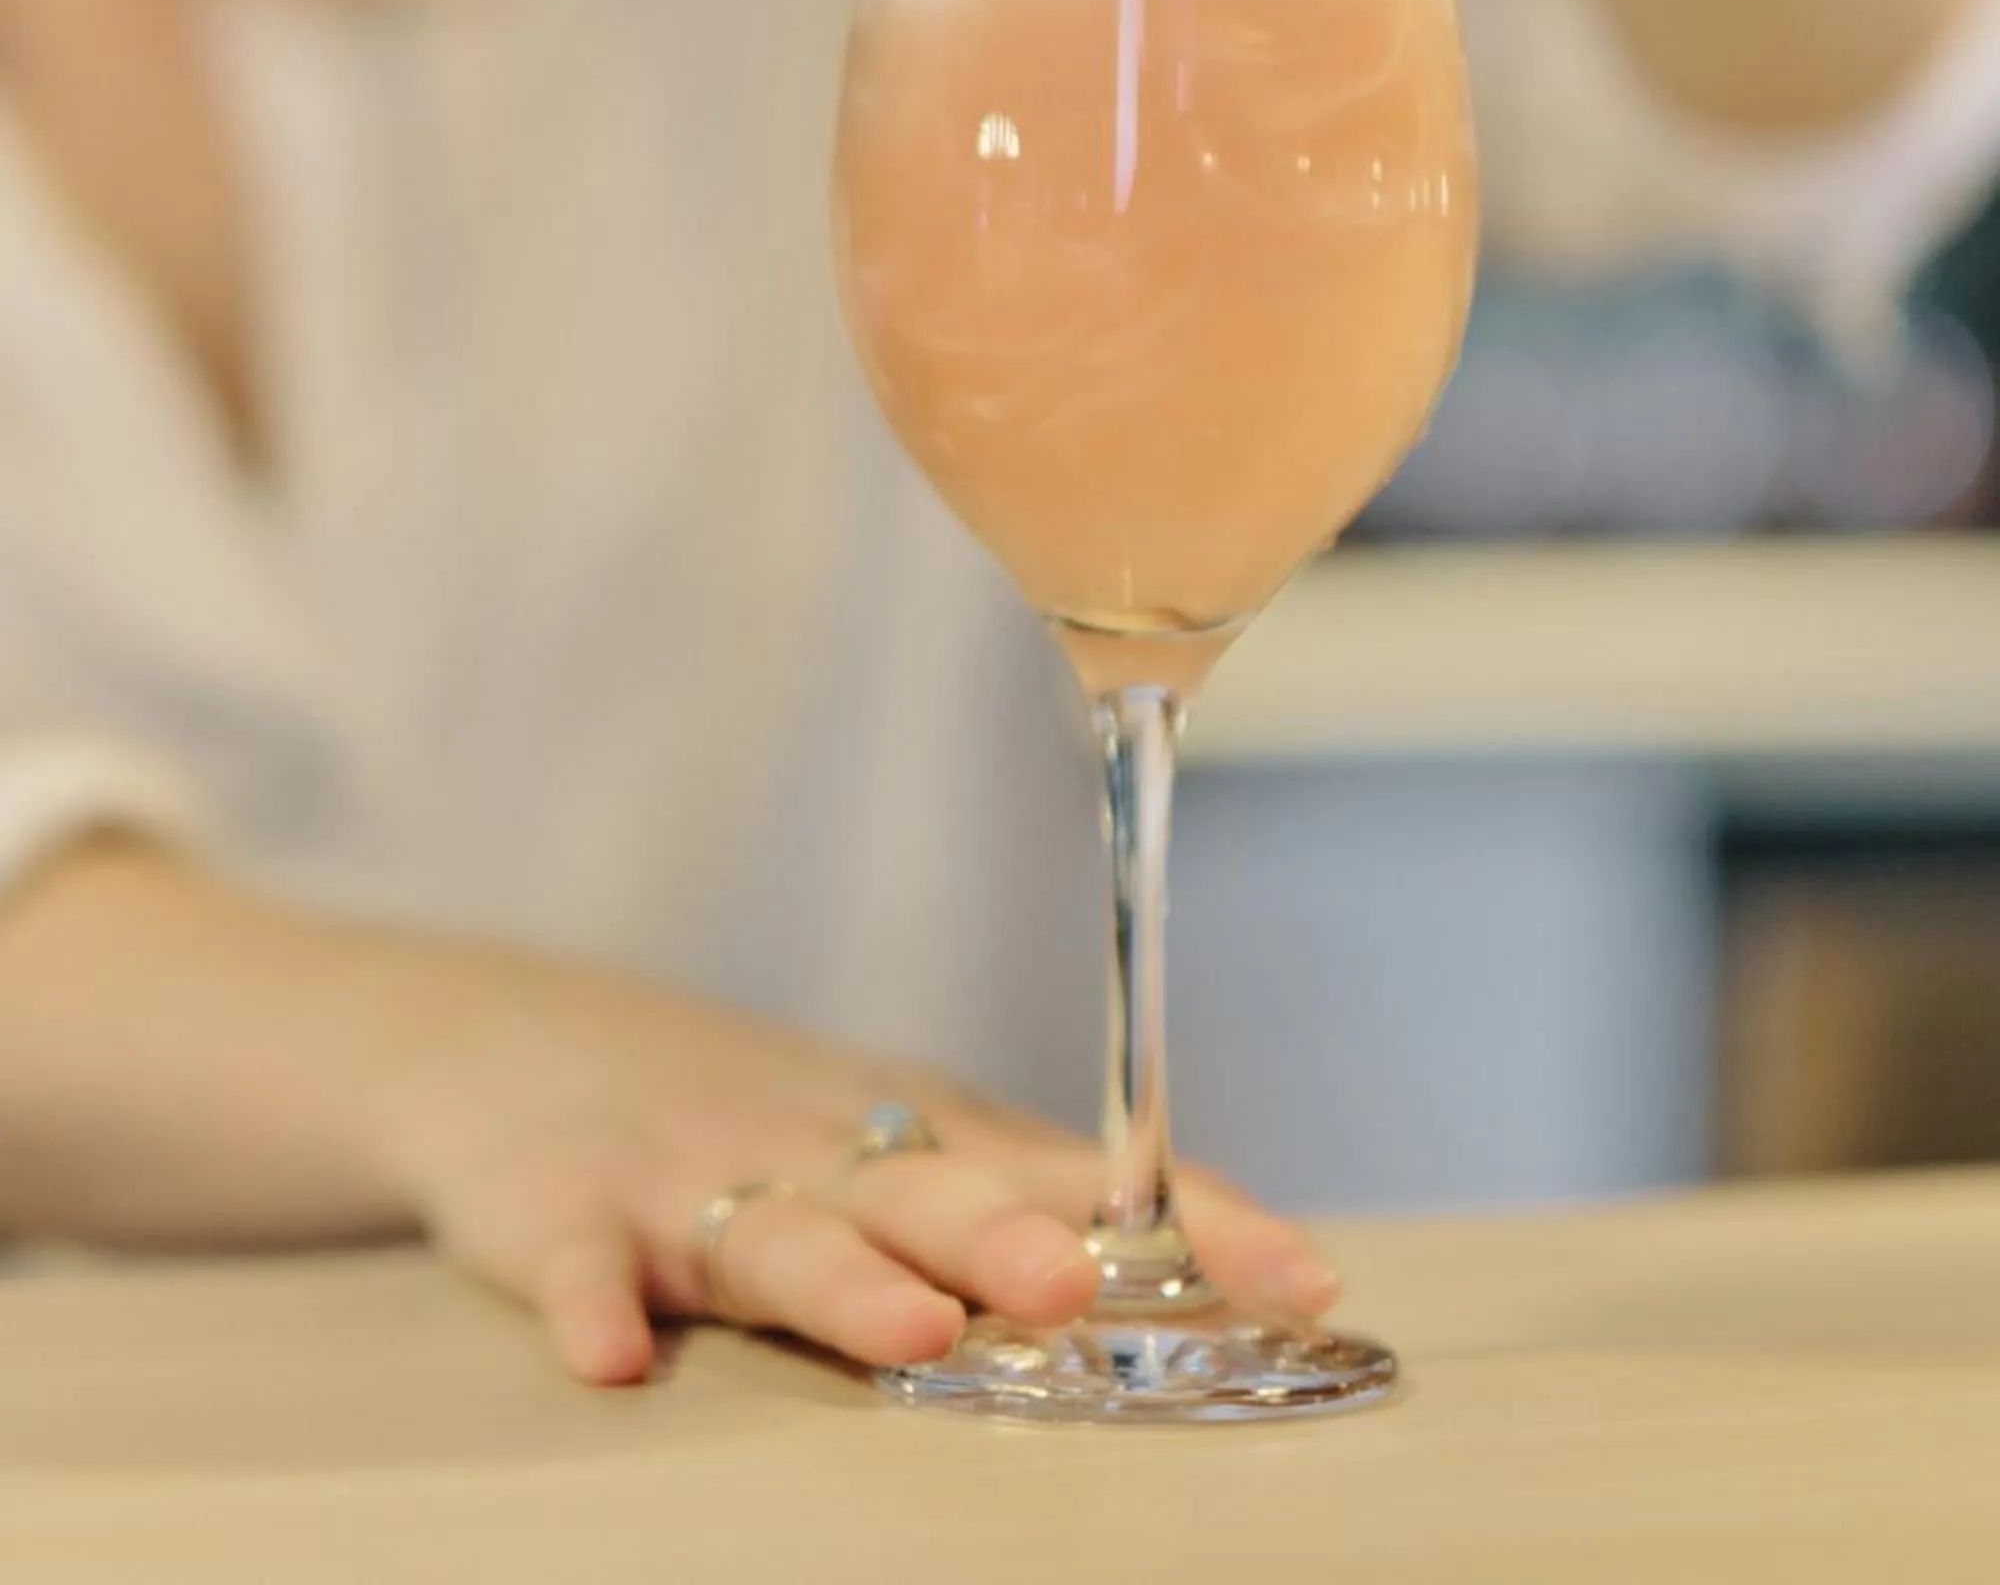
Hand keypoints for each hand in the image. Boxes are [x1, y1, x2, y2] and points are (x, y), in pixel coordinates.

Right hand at [375, 945, 1337, 1386]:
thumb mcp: (888, 1146)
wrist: (518, 1038)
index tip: (1305, 1280)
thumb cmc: (748, 1117)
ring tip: (915, 1332)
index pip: (1076, 1175)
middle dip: (1010, 1237)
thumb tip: (1215, 1289)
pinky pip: (578, 1263)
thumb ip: (1018, 1211)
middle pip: (927, 1188)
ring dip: (845, 1280)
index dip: (1188, 1226)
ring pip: (776, 1231)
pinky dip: (590, 1305)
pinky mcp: (565, 1212)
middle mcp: (821, 1148)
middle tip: (1085, 1286)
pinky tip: (610, 1359)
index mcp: (915, 1134)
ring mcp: (689, 1177)